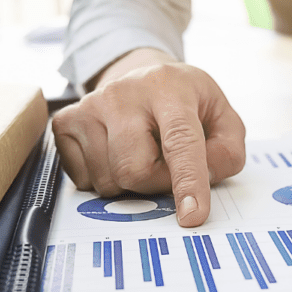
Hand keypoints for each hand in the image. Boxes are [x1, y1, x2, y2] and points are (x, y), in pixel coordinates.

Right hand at [51, 49, 245, 226]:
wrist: (141, 75)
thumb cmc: (185, 102)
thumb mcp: (221, 118)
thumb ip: (226, 152)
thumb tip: (203, 182)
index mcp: (170, 88)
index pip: (180, 140)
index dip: (187, 180)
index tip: (192, 215)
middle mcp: (124, 94)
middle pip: (136, 171)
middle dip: (157, 184)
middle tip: (167, 165)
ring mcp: (89, 106)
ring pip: (109, 181)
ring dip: (131, 183)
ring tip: (141, 152)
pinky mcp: (65, 123)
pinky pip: (84, 181)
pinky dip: (106, 179)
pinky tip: (115, 151)